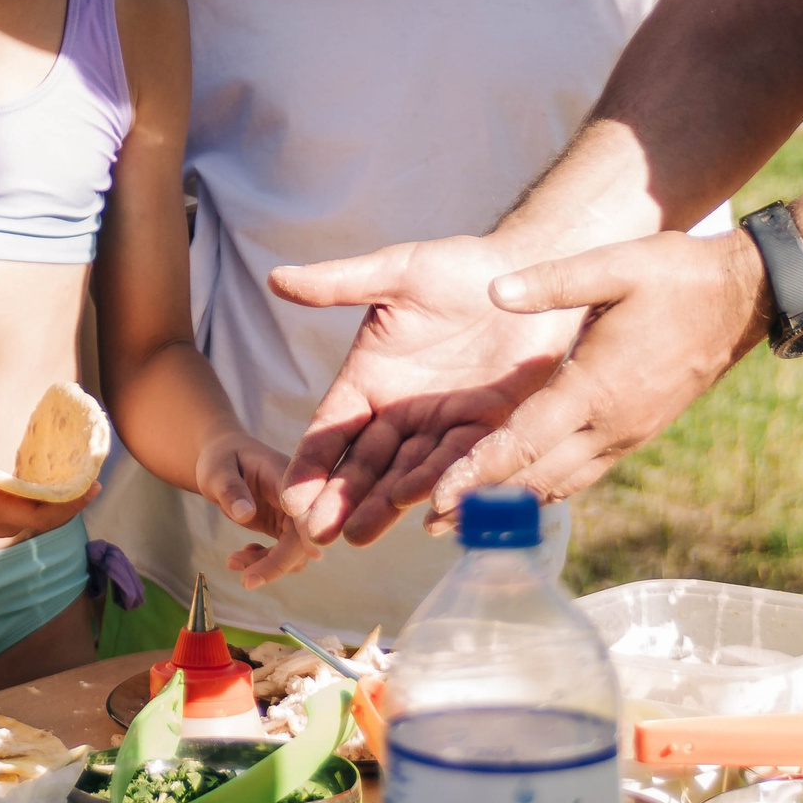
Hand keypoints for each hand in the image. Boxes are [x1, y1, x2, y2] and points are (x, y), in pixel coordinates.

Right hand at [0, 452, 95, 539]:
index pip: (39, 517)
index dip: (69, 506)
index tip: (92, 487)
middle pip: (47, 517)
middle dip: (74, 499)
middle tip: (98, 473)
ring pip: (39, 511)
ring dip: (62, 495)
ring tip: (83, 470)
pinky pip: (26, 502)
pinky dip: (44, 489)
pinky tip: (52, 470)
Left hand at [198, 432, 320, 587]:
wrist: (222, 459)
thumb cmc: (219, 459)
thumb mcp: (217, 472)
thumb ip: (230, 490)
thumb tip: (247, 514)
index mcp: (285, 475)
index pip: (304, 504)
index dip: (311, 529)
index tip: (314, 554)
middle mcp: (297, 496)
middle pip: (303, 536)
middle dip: (277, 563)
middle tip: (246, 581)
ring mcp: (293, 513)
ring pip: (295, 551)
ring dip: (267, 565)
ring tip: (233, 562)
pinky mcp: (285, 526)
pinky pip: (284, 553)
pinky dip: (265, 562)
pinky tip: (242, 556)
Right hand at [269, 234, 586, 546]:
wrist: (528, 271)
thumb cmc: (456, 266)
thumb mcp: (393, 272)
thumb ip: (337, 283)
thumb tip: (275, 278)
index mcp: (369, 379)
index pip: (330, 429)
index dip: (311, 462)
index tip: (289, 496)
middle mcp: (401, 410)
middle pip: (363, 462)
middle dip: (339, 498)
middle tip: (315, 534)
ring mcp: (443, 423)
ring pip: (407, 471)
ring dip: (383, 504)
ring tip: (359, 536)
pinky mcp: (488, 426)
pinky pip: (463, 460)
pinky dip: (444, 486)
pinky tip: (426, 513)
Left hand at [421, 228, 770, 526]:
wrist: (742, 299)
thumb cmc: (676, 277)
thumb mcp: (615, 266)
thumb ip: (552, 281)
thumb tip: (494, 291)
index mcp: (595, 387)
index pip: (524, 441)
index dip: (478, 473)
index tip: (438, 499)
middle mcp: (611, 424)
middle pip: (536, 477)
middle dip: (484, 504)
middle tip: (431, 525)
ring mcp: (628, 434)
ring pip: (562, 482)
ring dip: (514, 502)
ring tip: (468, 521)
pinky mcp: (637, 433)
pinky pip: (584, 471)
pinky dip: (548, 486)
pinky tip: (523, 489)